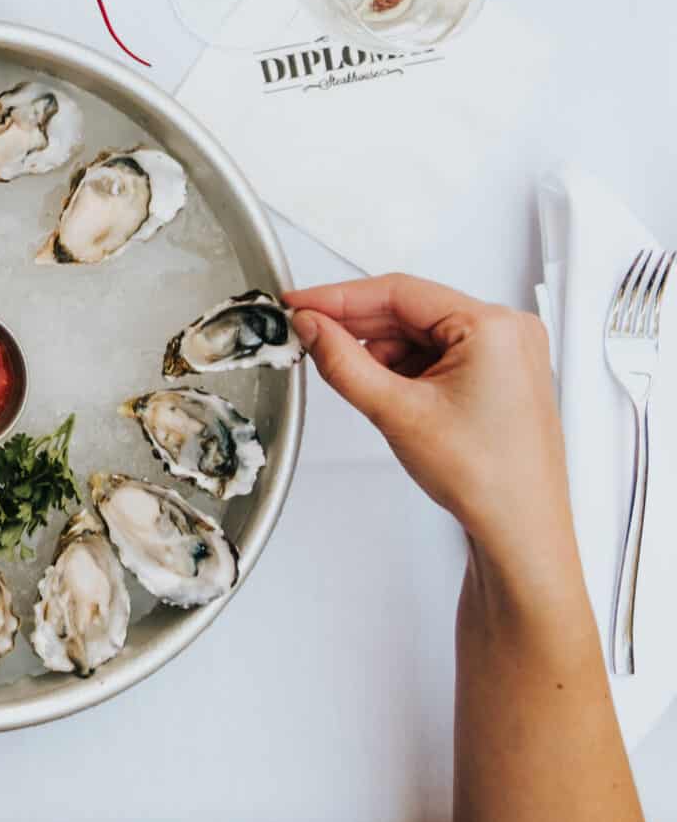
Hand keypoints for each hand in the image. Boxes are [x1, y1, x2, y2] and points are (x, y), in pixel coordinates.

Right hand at [286, 275, 573, 562]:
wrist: (520, 528)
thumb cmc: (487, 478)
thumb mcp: (397, 412)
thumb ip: (342, 361)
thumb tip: (312, 327)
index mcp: (493, 327)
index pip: (399, 293)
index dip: (339, 297)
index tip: (301, 303)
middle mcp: (508, 331)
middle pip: (410, 311)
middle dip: (358, 329)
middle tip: (310, 337)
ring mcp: (507, 352)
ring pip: (420, 334)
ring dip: (382, 354)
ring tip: (366, 389)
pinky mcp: (500, 373)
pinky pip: (437, 353)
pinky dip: (405, 369)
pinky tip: (389, 394)